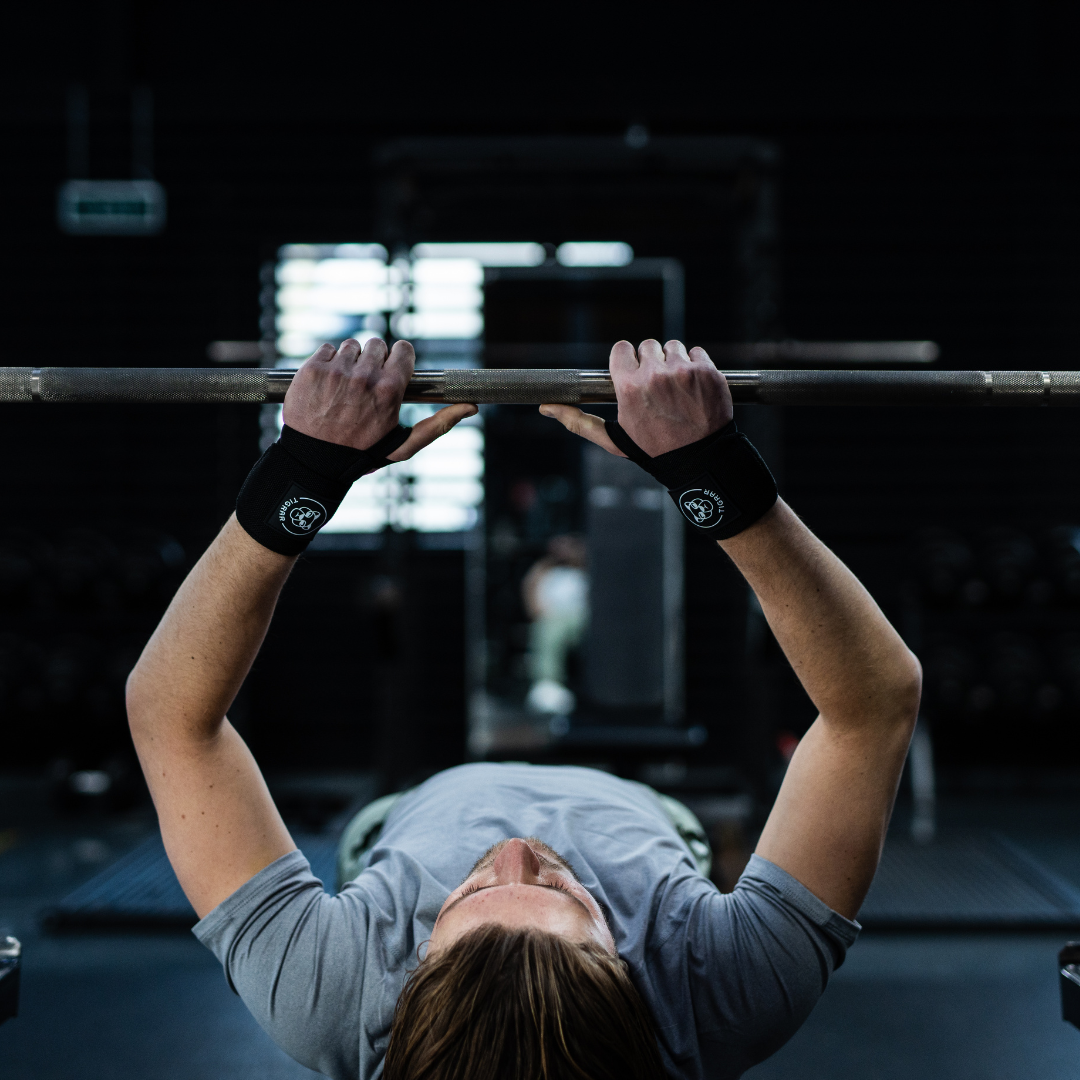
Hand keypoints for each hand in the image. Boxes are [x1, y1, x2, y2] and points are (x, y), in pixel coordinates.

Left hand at [282, 337, 476, 459]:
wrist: (314, 462)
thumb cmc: (362, 455)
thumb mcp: (404, 446)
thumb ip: (438, 424)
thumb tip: (471, 407)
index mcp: (389, 390)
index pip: (402, 349)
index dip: (398, 360)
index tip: (391, 371)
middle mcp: (364, 376)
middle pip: (376, 345)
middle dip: (374, 361)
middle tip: (366, 383)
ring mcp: (336, 371)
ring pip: (350, 346)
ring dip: (350, 361)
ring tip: (344, 386)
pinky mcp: (312, 369)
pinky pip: (326, 349)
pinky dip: (327, 362)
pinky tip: (327, 384)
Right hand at [539, 339, 731, 456]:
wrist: (700, 461)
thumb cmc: (654, 451)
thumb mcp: (614, 440)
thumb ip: (578, 421)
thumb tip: (546, 407)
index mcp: (629, 388)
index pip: (622, 348)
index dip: (627, 361)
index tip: (633, 373)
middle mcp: (655, 375)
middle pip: (647, 346)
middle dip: (650, 362)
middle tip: (657, 386)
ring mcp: (684, 371)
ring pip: (673, 346)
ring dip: (673, 362)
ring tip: (676, 388)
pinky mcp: (707, 371)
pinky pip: (697, 353)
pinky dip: (696, 366)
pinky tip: (693, 388)